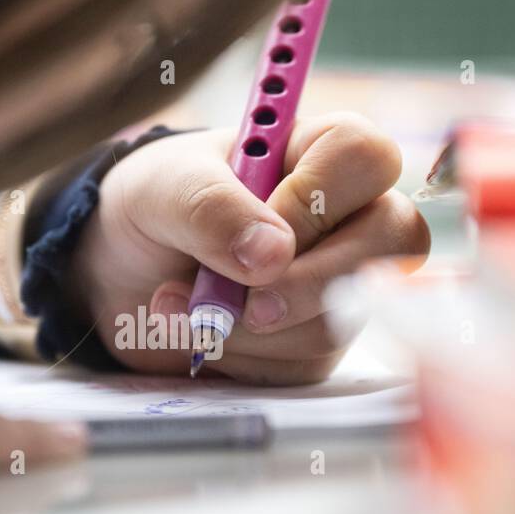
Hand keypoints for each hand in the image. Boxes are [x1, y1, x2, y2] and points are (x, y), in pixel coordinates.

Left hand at [75, 113, 428, 383]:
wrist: (120, 272)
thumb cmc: (155, 205)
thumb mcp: (162, 190)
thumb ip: (210, 208)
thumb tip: (273, 255)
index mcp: (317, 151)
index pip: (365, 156)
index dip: (320, 198)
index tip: (262, 230)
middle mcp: (346, 215)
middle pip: (394, 238)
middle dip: (310, 282)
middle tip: (243, 304)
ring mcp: (339, 281)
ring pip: (341, 315)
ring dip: (250, 325)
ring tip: (181, 303)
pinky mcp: (316, 340)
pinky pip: (303, 362)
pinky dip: (241, 355)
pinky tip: (199, 333)